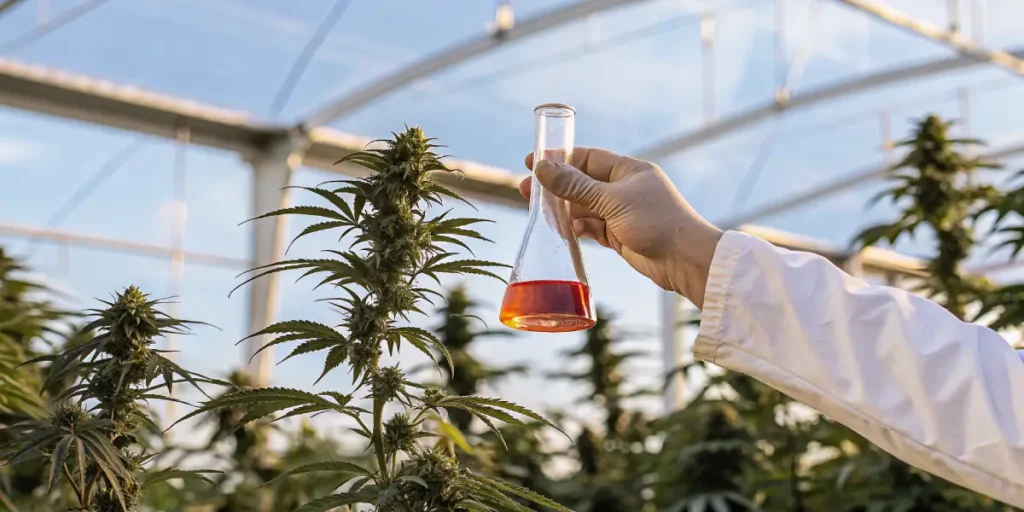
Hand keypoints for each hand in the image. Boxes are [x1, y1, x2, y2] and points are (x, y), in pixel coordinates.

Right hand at [520, 148, 722, 307]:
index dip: (560, 158)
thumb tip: (543, 168)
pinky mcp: (621, 236)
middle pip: (582, 183)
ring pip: (585, 207)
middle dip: (556, 187)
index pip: (587, 158)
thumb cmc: (656, 222)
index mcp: (629, 170)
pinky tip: (565, 230)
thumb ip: (576, 186)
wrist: (686, 260)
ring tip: (540, 213)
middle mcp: (625, 189)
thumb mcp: (612, 201)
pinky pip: (593, 228)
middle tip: (526, 191)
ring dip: (565, 210)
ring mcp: (623, 213)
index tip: (533, 161)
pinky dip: (579, 228)